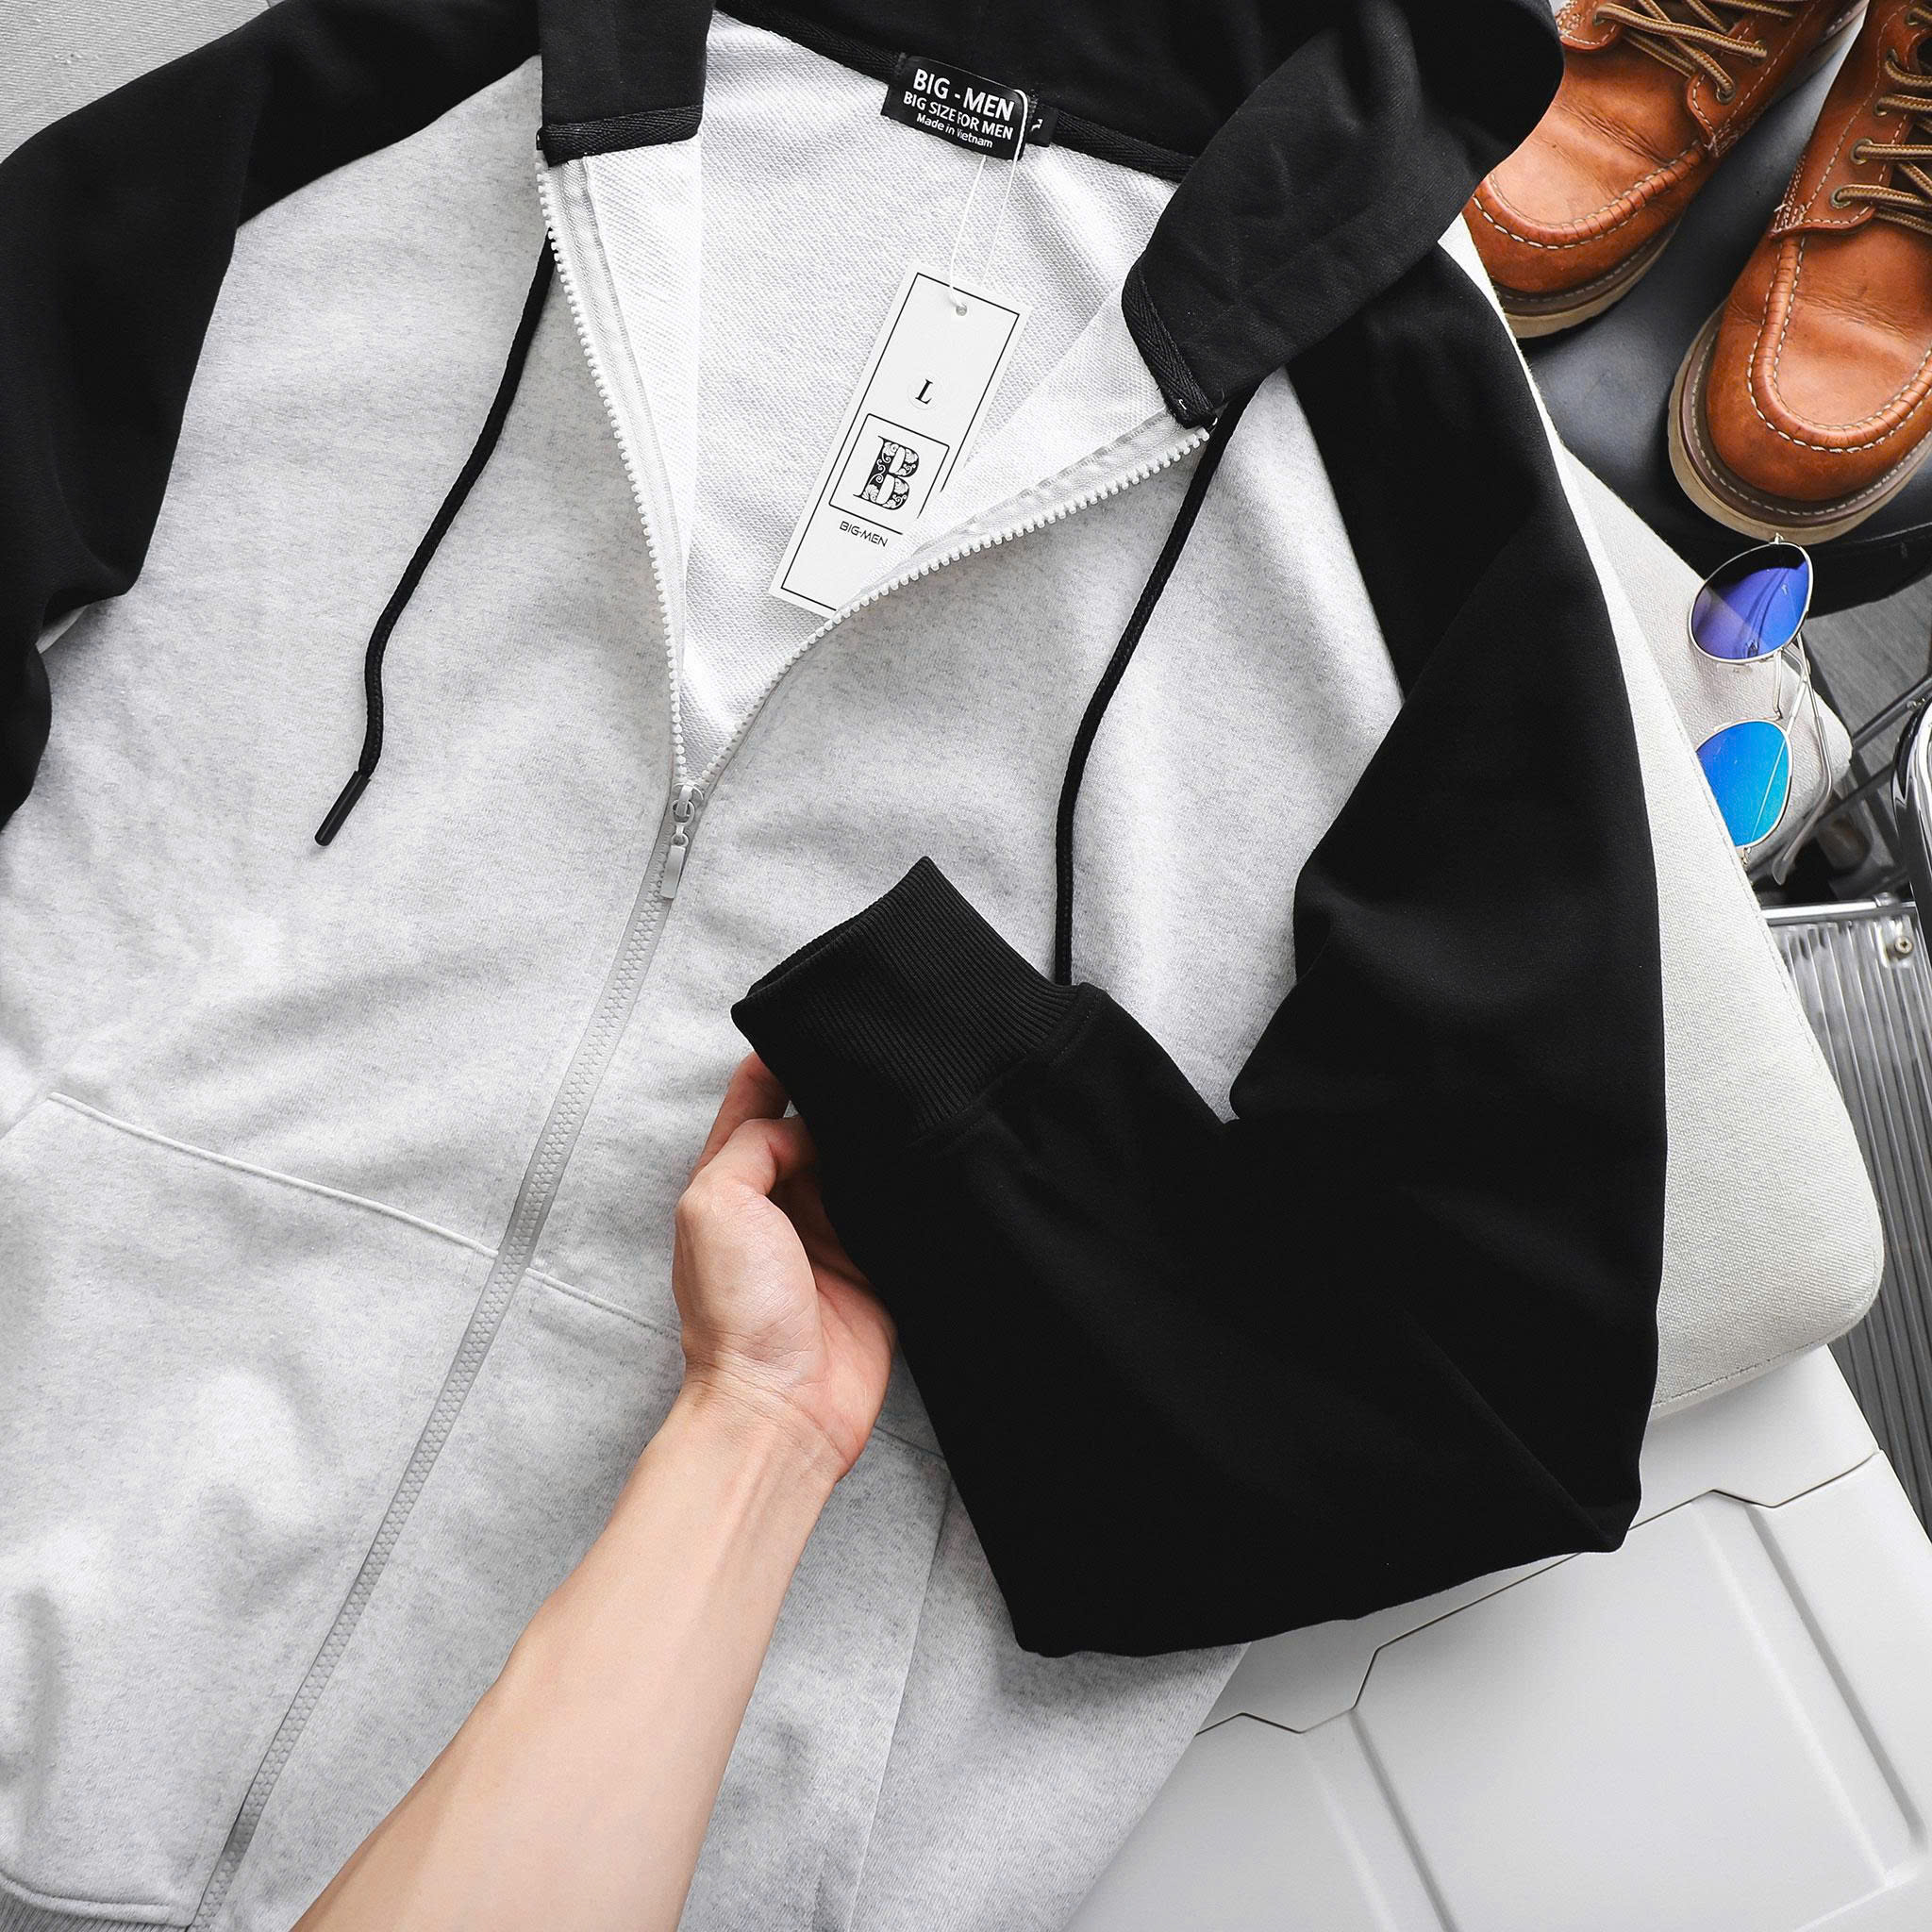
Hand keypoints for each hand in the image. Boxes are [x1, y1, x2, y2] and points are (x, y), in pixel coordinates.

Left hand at [671, 1055, 894, 1479]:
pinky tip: (930, 1154)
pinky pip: (896, 1211)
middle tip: (877, 1050)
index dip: (780, 1061)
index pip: (756, 1102)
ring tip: (911, 1090)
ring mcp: (829, 1235)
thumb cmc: (736, 1315)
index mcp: (730, 1182)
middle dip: (840, 1093)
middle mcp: (780, 1202)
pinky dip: (909, 1187)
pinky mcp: (875, 1267)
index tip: (815, 1021)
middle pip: (815, 1125)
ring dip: (877, 1137)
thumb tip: (806, 1126)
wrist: (782, 1408)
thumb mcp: (714, 1202)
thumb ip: (754, 1143)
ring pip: (859, 1162)